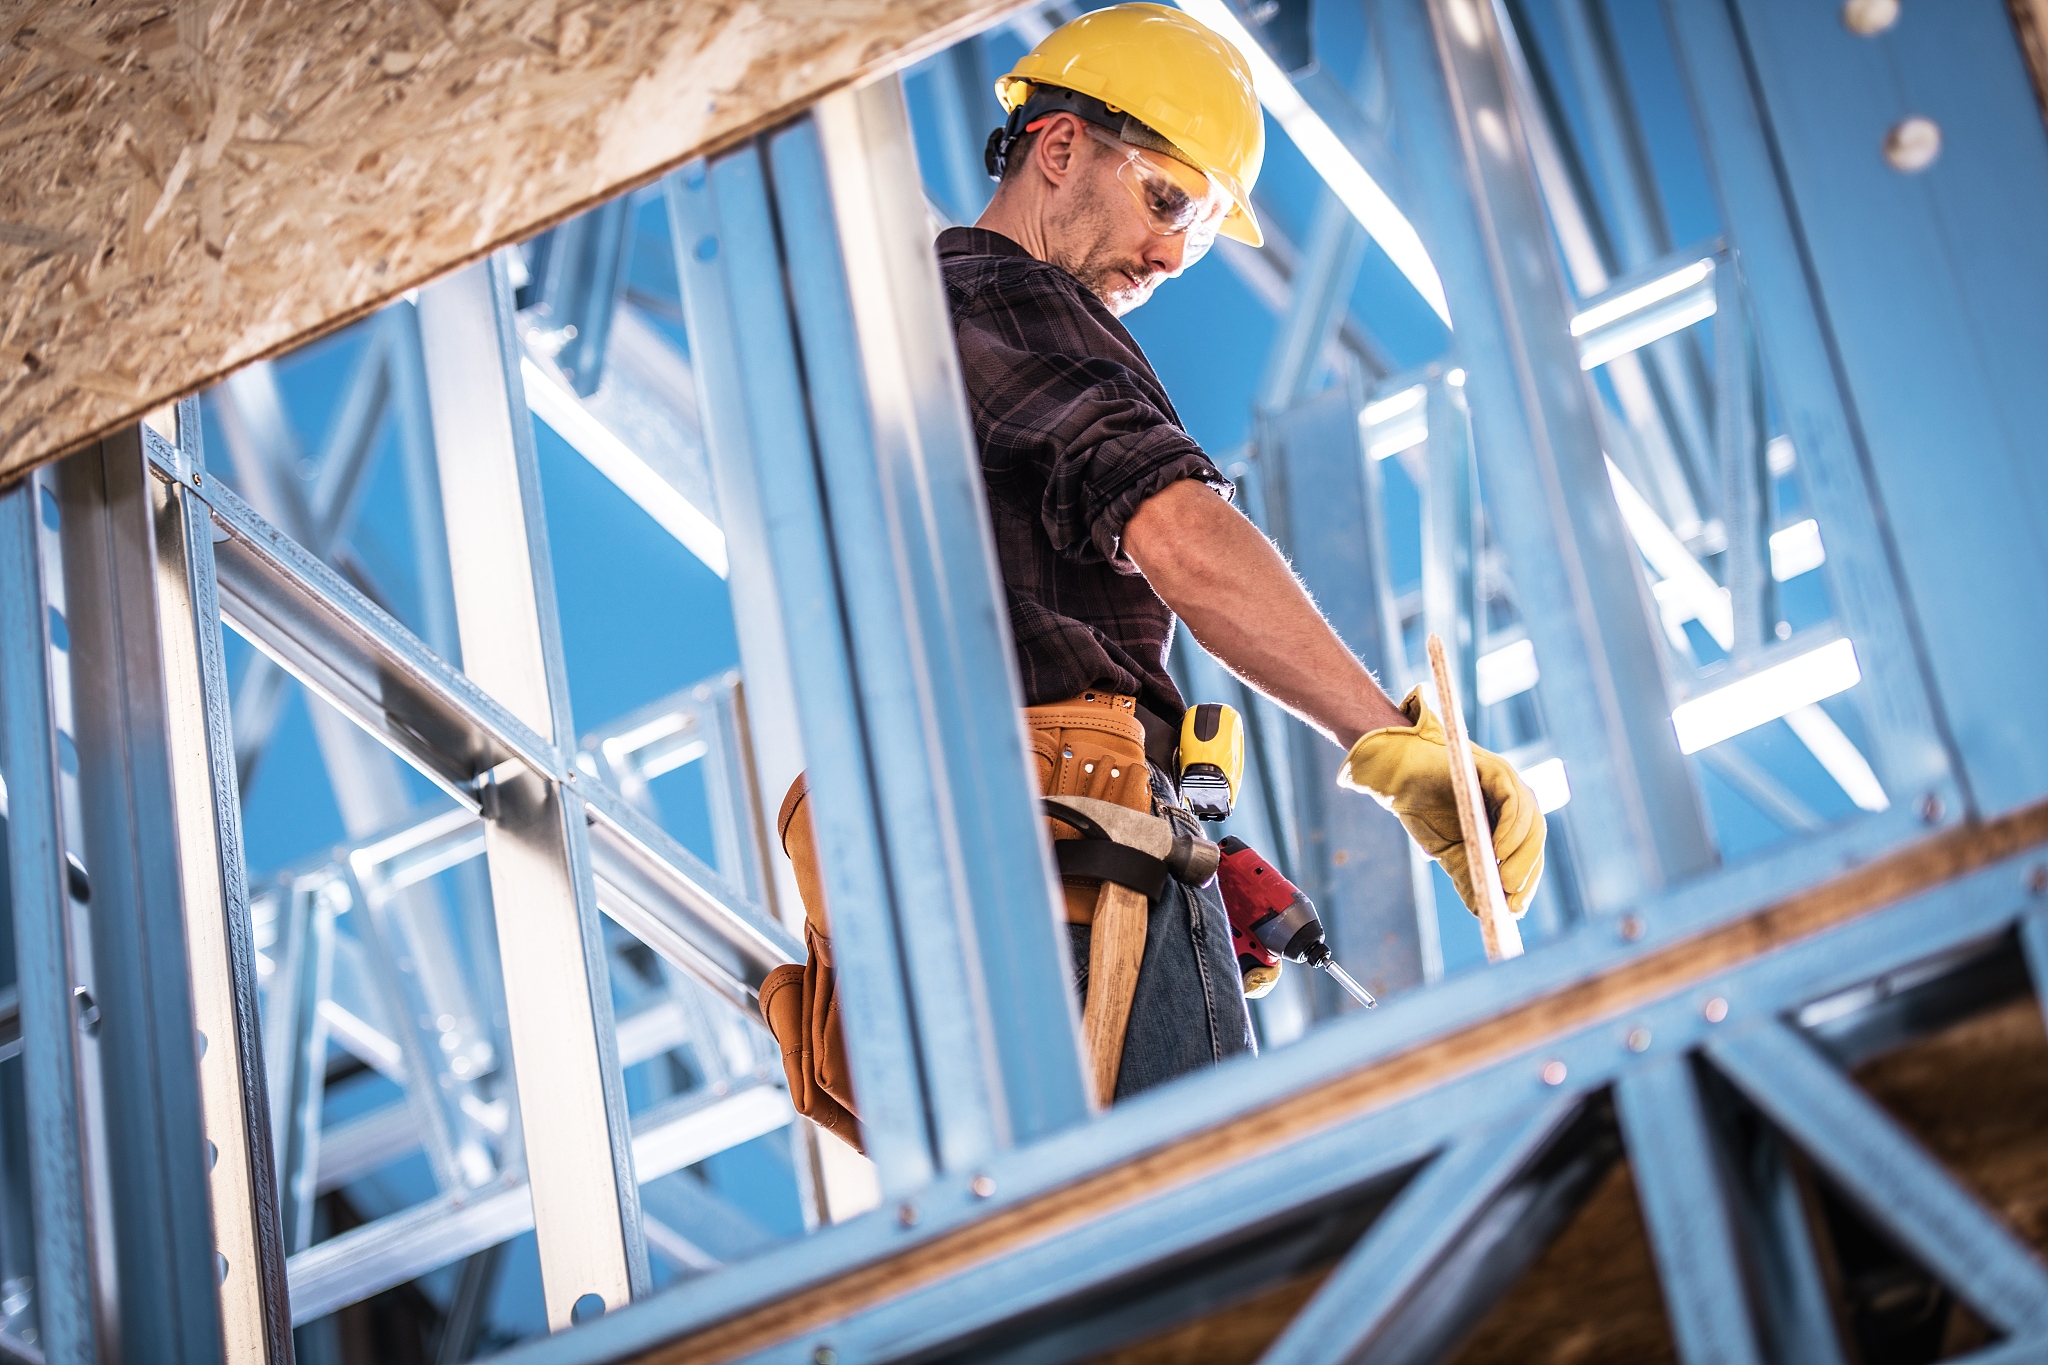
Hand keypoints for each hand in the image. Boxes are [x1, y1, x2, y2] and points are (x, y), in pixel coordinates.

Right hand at [1336, 688, 1545, 915]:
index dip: (1525, 880)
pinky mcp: (1495, 770)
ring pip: (1530, 821)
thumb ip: (1466, 874)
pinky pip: (1514, 801)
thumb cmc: (1422, 807)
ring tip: (1505, 883)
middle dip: (1526, 871)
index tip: (1515, 910)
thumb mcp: (1446, 850)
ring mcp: (1506, 783)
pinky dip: (1511, 828)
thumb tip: (1480, 911)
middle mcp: (1512, 800)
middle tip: (1512, 901)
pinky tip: (1498, 850)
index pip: (1526, 851)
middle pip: (1534, 838)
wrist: (1395, 775)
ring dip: (1521, 855)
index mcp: (1504, 819)